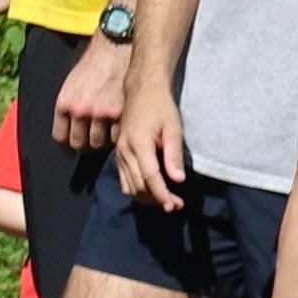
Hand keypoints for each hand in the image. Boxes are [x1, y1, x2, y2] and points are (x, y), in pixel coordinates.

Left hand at [54, 34, 129, 152]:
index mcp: (65, 103)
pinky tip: (119, 127)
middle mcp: (80, 111)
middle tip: (93, 139)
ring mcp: (101, 114)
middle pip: (80, 144)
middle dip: (85, 144)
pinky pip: (117, 137)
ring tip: (107, 133)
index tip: (73, 146)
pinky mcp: (121, 114)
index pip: (61, 137)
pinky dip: (118, 135)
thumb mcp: (71, 84)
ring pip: (99, 144)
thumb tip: (69, 133)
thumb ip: (69, 108)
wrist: (116, 48)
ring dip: (102, 141)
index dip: (67, 144)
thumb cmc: (93, 64)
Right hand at [113, 84, 188, 212]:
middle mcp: (124, 151)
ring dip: (146, 198)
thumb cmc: (161, 107)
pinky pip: (124, 180)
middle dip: (157, 199)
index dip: (161, 194)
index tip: (173, 206)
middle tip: (176, 205)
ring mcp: (119, 153)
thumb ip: (174, 154)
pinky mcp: (118, 155)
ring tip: (167, 201)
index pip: (149, 177)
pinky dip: (137, 190)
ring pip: (129, 186)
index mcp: (139, 143)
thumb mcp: (173, 128)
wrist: (141, 91)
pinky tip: (152, 191)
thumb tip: (178, 180)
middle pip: (138, 185)